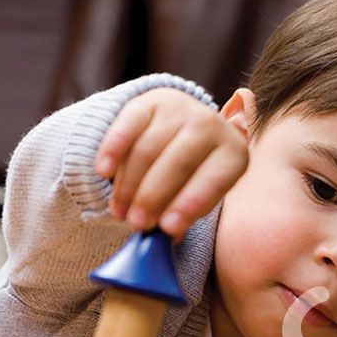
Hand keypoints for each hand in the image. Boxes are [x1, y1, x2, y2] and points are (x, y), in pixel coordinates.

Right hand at [95, 88, 248, 238]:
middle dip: (154, 197)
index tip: (169, 228)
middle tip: (137, 223)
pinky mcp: (147, 101)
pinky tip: (104, 172)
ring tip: (120, 211)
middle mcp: (210, 124)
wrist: (180, 127)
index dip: (191, 203)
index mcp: (232, 153)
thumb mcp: (199, 193)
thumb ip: (186, 214)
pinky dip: (114, 150)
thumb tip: (167, 235)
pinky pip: (127, 127)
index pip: (214, 179)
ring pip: (148, 149)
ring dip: (130, 184)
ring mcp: (179, 109)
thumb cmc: (193, 175)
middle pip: (178, 163)